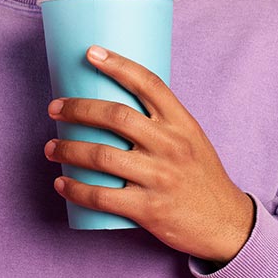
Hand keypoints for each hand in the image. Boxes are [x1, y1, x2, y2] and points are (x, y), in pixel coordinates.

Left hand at [44, 46, 255, 263]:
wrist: (226, 224)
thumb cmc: (201, 177)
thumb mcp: (191, 139)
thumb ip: (161, 122)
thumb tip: (116, 101)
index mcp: (182, 123)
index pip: (149, 83)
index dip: (118, 64)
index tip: (91, 53)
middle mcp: (171, 146)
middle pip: (116, 116)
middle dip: (77, 109)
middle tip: (55, 109)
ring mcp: (159, 178)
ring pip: (101, 156)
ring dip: (68, 149)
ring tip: (51, 148)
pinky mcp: (149, 209)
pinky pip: (102, 197)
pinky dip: (76, 190)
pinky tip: (62, 184)